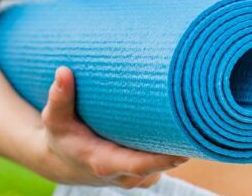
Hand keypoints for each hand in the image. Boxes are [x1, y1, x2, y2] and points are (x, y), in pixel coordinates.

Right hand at [30, 66, 188, 187]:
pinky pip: (164, 164)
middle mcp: (124, 176)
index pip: (139, 165)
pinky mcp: (144, 175)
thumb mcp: (55, 119)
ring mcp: (137, 179)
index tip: (184, 148)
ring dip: (178, 145)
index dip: (163, 159)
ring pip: (165, 164)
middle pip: (160, 164)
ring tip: (192, 117)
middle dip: (179, 145)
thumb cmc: (63, 137)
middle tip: (197, 118)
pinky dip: (172, 149)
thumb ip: (60, 97)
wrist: (63, 161)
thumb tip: (63, 71)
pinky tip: (182, 127)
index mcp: (105, 163)